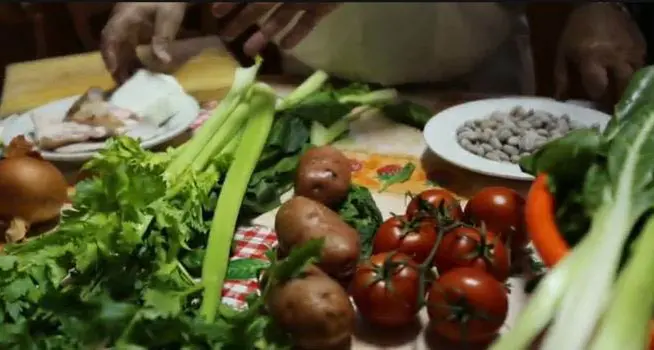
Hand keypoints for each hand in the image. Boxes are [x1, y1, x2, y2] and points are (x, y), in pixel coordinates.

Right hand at [101, 2, 186, 82]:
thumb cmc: (168, 0)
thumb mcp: (168, 16)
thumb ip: (163, 37)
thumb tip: (163, 61)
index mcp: (125, 15)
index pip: (110, 36)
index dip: (110, 54)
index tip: (114, 71)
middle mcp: (120, 20)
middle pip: (111, 44)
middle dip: (115, 63)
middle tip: (122, 83)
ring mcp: (126, 24)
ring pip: (118, 46)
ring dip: (123, 63)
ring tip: (130, 81)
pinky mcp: (133, 28)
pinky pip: (127, 45)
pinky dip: (131, 58)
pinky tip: (139, 70)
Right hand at [212, 3, 339, 56]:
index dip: (231, 2)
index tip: (214, 14)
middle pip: (260, 7)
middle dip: (242, 21)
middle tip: (226, 37)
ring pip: (280, 17)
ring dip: (265, 33)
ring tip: (251, 51)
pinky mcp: (323, 6)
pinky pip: (309, 22)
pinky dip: (298, 33)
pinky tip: (287, 46)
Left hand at [554, 3, 644, 103]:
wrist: (598, 6)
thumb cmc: (576, 31)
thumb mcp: (563, 53)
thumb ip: (561, 78)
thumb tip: (560, 99)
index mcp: (592, 58)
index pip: (598, 87)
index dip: (596, 98)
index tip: (593, 104)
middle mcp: (615, 57)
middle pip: (621, 87)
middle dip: (616, 98)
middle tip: (610, 106)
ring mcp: (630, 52)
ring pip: (634, 78)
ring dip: (626, 88)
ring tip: (618, 95)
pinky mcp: (641, 47)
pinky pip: (640, 67)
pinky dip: (632, 75)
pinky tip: (624, 79)